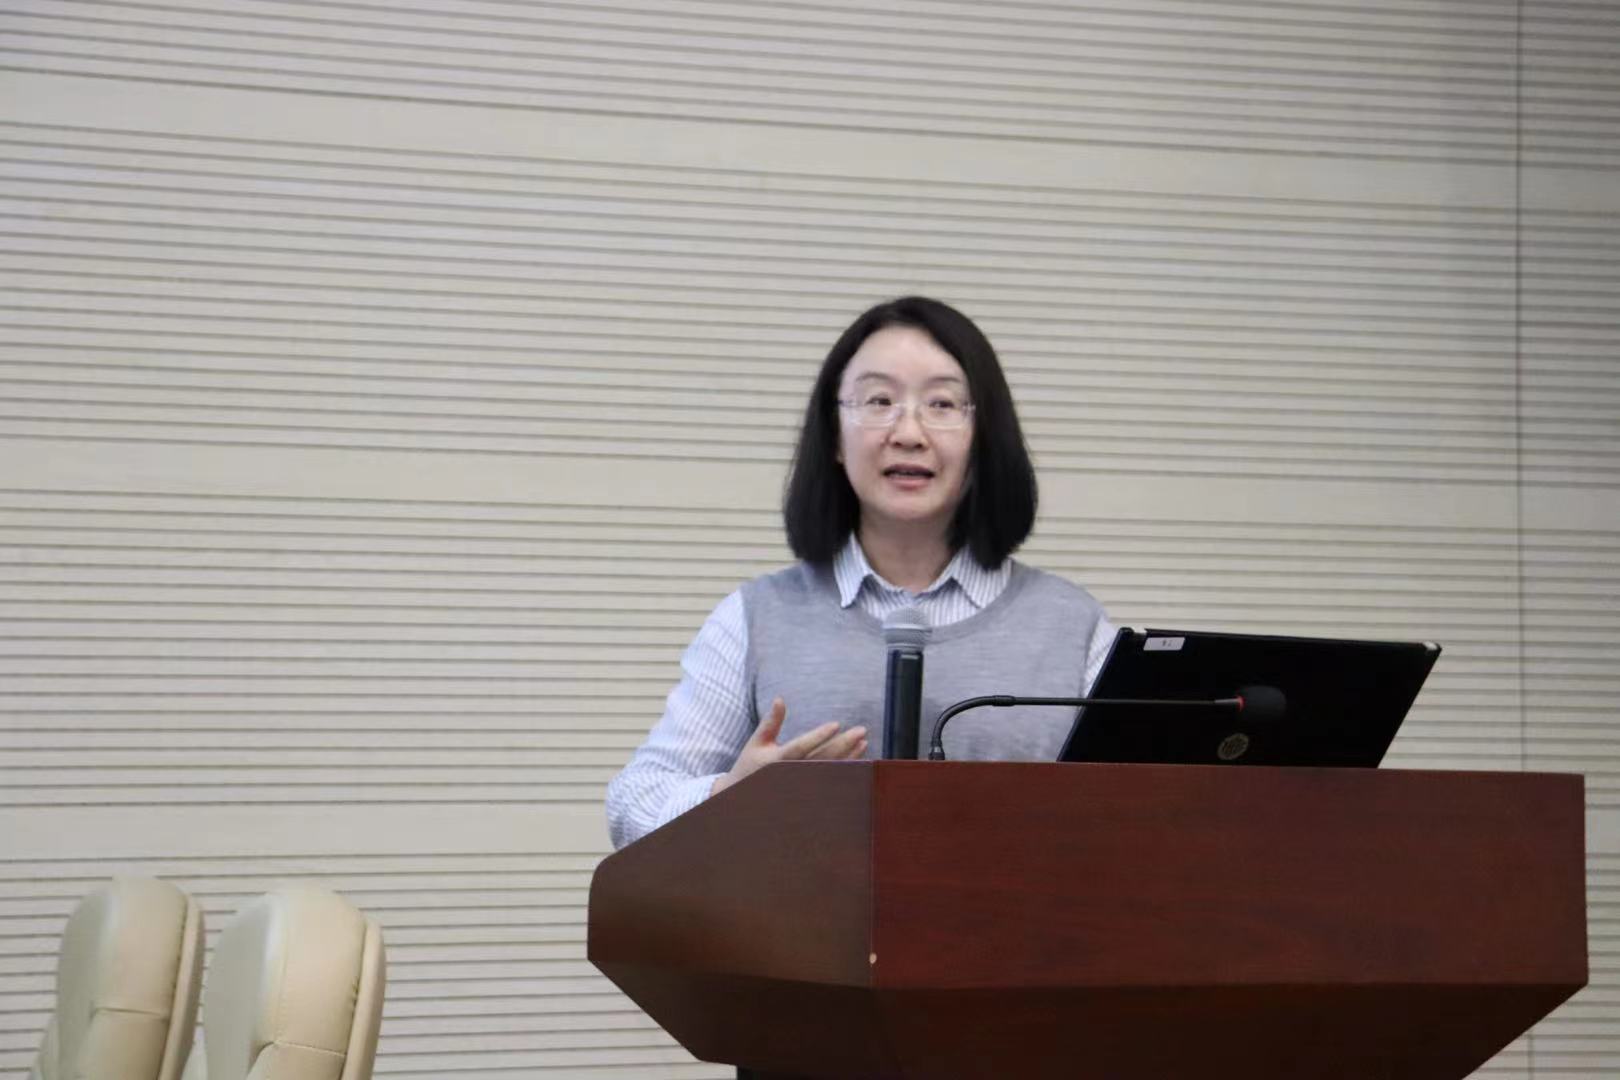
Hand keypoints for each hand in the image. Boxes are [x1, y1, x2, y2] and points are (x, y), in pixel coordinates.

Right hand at [710, 697, 867, 796]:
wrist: (744, 803)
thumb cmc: (750, 766)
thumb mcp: (757, 742)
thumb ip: (770, 722)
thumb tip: (780, 699)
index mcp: (776, 761)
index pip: (801, 747)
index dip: (819, 736)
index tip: (836, 724)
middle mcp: (790, 775)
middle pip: (821, 759)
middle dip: (843, 745)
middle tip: (861, 731)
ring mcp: (800, 787)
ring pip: (829, 771)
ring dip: (849, 757)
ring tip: (864, 742)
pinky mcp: (808, 794)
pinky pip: (830, 781)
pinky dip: (845, 769)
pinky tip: (858, 757)